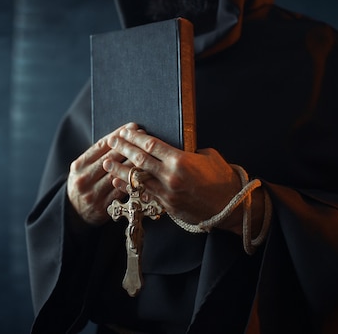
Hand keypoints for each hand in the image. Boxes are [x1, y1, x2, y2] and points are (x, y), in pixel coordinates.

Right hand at [67, 123, 138, 225]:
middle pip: (111, 158)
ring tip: (148, 152)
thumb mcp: (83, 168)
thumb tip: (122, 135)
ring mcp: (93, 194)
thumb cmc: (84, 183)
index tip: (133, 126)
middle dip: (130, 144)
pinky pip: (122, 191)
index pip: (101, 145)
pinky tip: (145, 172)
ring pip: (119, 174)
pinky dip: (134, 180)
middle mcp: (84, 179)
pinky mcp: (104, 207)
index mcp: (78, 166)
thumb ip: (98, 154)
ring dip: (135, 161)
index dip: (119, 134)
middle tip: (145, 135)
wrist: (74, 212)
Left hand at [102, 123, 245, 232]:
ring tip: (107, 162)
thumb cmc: (222, 178)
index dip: (135, 137)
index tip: (124, 131)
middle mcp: (171, 176)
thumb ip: (188, 151)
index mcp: (181, 160)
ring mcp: (167, 193)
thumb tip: (172, 147)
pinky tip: (118, 182)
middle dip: (123, 149)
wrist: (230, 206)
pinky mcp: (167, 206)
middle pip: (140, 159)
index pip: (151, 145)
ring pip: (137, 179)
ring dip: (119, 170)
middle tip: (111, 141)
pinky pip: (144, 194)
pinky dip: (129, 187)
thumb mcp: (207, 156)